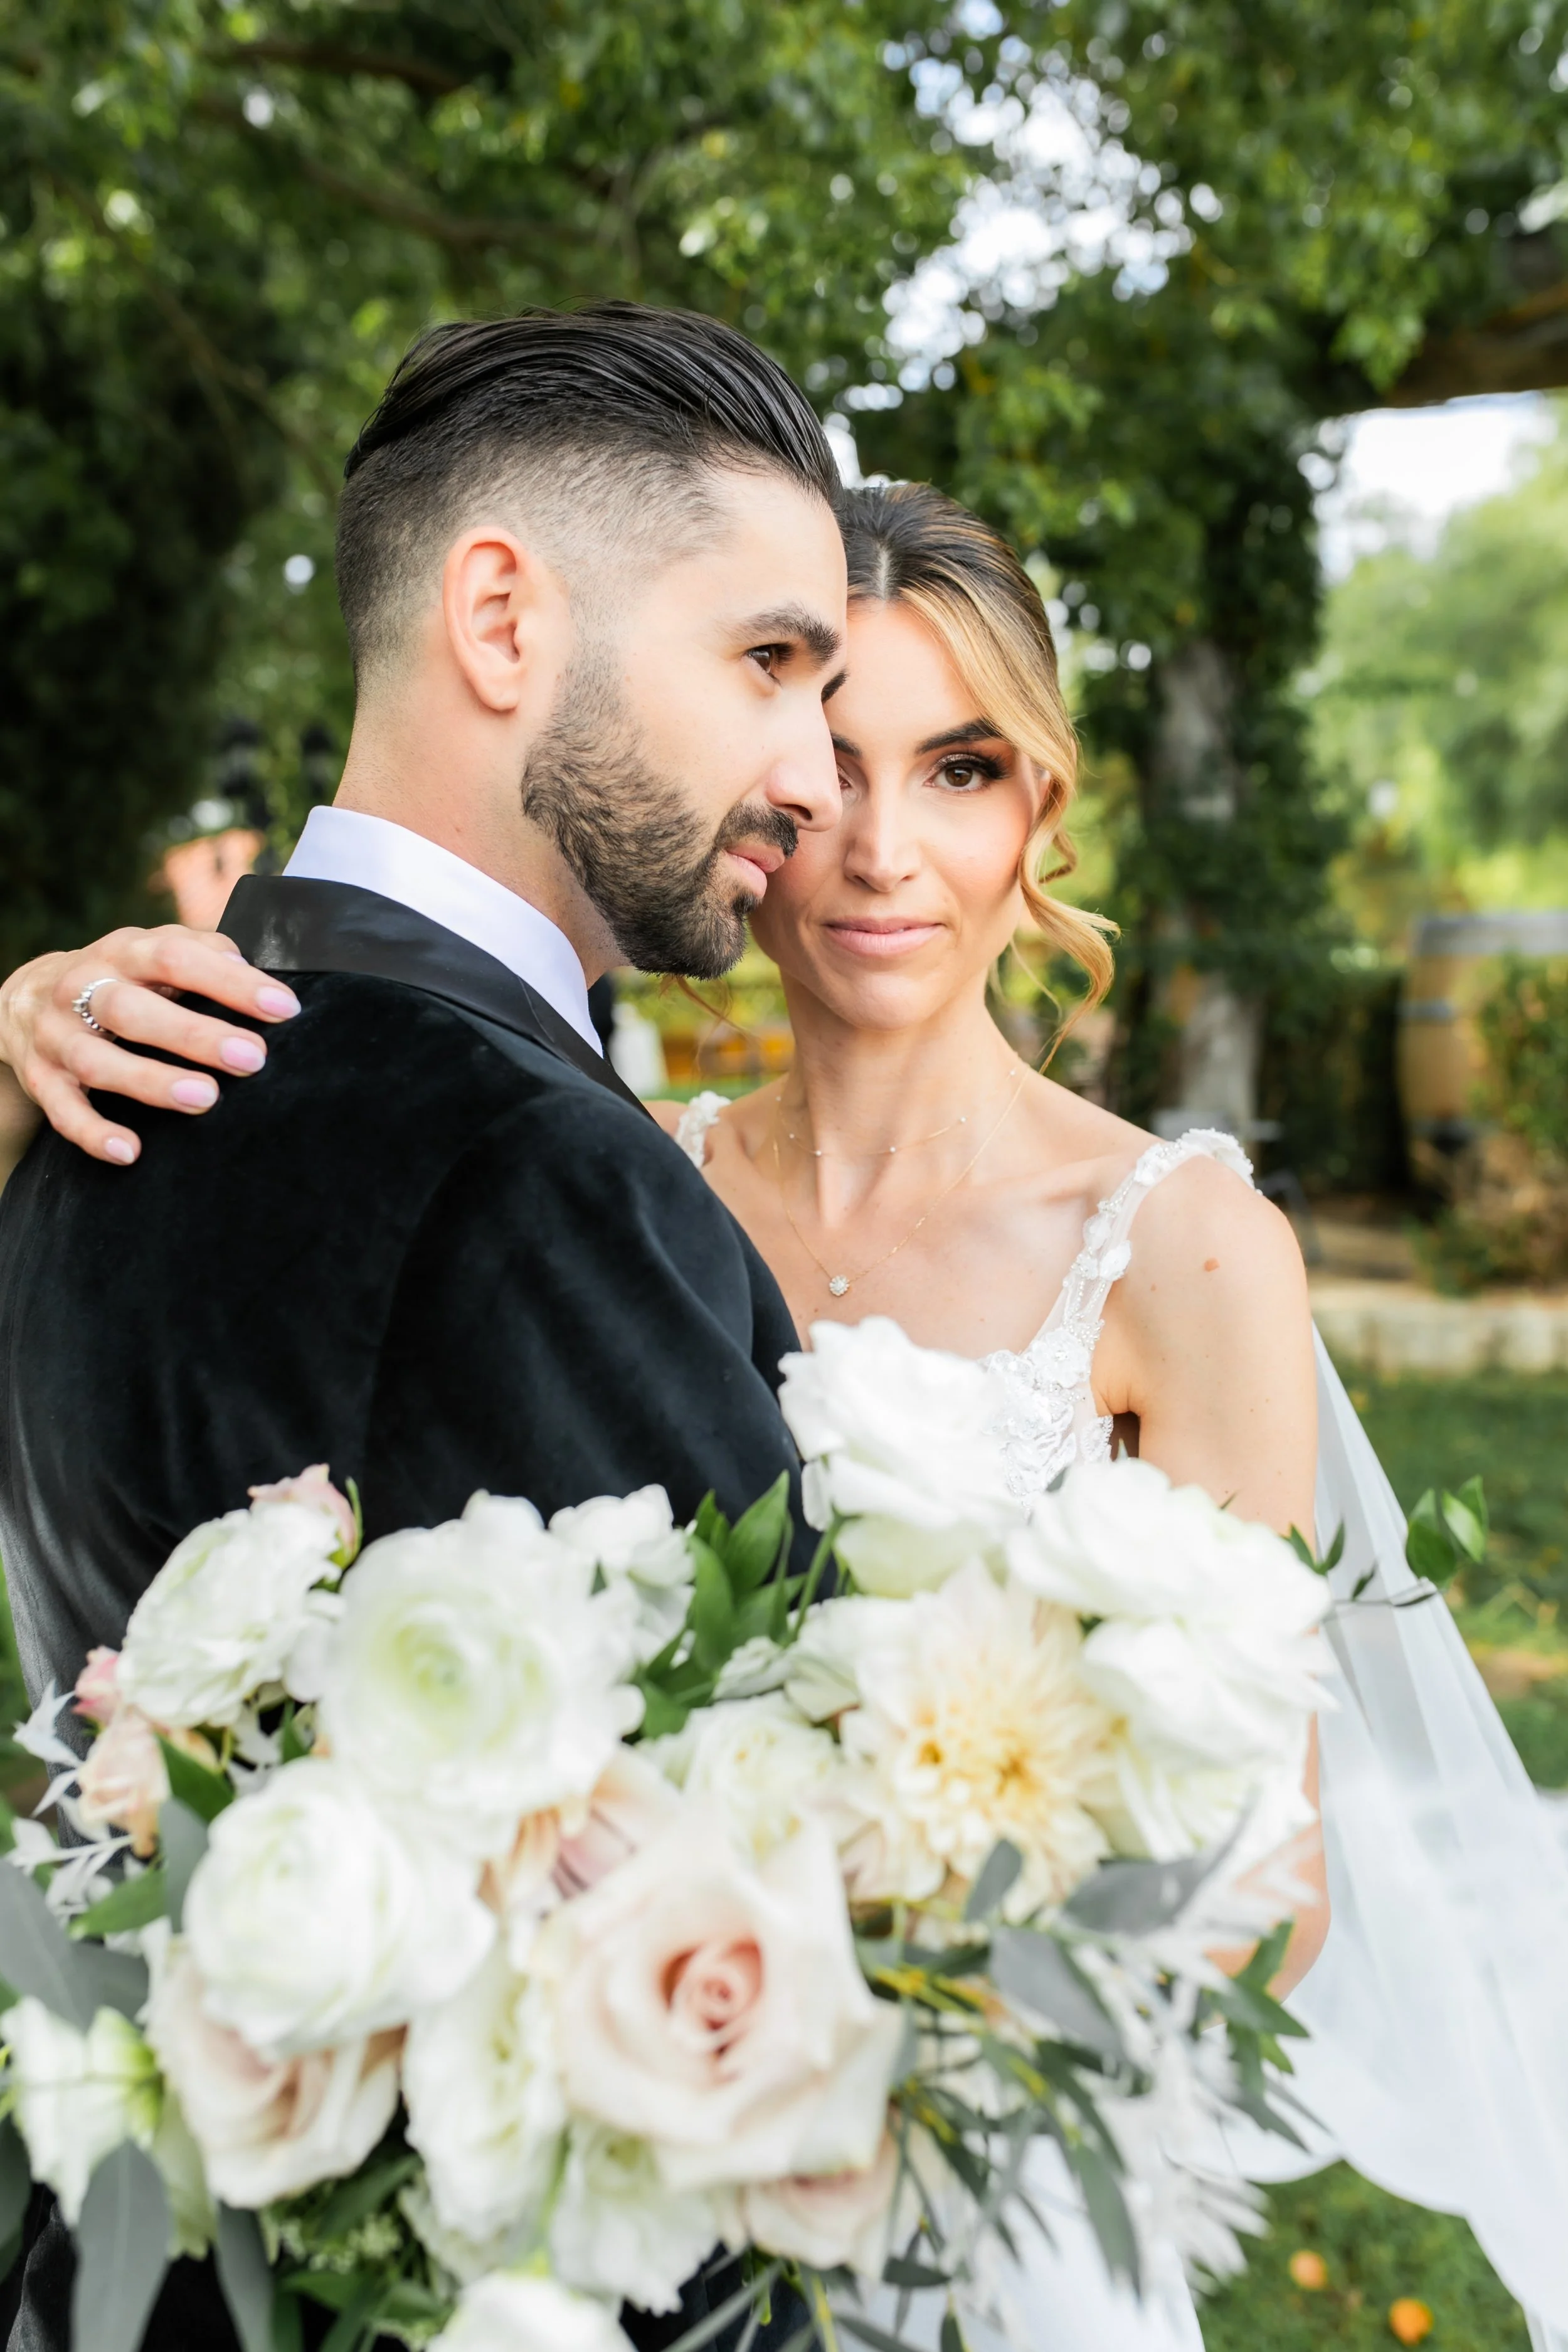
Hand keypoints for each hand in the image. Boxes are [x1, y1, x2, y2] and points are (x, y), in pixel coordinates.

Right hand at [0, 926, 299, 1166]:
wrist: (23, 999)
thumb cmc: (120, 978)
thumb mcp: (153, 951)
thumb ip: (204, 954)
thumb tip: (256, 975)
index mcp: (122, 952)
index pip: (175, 957)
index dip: (230, 983)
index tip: (283, 1009)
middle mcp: (81, 989)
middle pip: (132, 1009)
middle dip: (193, 1035)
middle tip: (252, 1058)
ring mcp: (56, 1037)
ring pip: (98, 1062)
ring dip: (151, 1082)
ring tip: (205, 1098)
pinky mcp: (41, 1080)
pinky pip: (63, 1111)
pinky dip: (94, 1133)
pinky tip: (130, 1152)